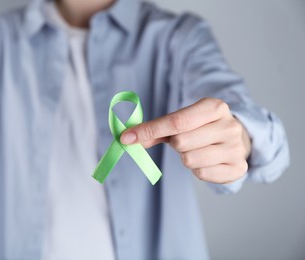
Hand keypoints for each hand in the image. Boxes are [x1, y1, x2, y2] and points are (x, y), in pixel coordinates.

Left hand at [120, 98, 250, 183]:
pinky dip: (198, 169)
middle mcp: (229, 126)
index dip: (149, 130)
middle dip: (176, 144)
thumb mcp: (183, 121)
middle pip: (181, 142)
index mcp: (214, 107)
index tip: (126, 137)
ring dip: (186, 157)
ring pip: (190, 160)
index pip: (176, 121)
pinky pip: (202, 174)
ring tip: (197, 149)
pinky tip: (207, 160)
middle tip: (185, 140)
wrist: (238, 138)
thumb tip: (128, 138)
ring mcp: (236, 148)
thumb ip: (156, 129)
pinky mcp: (238, 167)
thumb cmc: (202, 128)